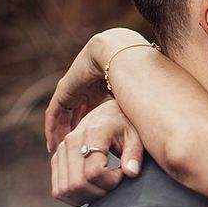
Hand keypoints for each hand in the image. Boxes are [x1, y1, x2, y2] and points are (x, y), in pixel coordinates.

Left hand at [45, 28, 148, 151]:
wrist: (119, 54)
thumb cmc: (133, 74)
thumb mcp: (132, 98)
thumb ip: (138, 110)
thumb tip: (155, 127)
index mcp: (100, 88)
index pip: (90, 110)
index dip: (89, 126)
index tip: (90, 143)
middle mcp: (85, 89)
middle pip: (75, 114)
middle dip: (74, 132)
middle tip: (74, 152)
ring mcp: (73, 89)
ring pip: (63, 116)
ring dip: (61, 133)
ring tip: (60, 152)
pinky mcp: (64, 91)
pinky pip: (54, 114)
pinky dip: (52, 129)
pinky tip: (53, 144)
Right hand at [50, 100, 143, 205]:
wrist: (107, 114)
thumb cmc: (124, 126)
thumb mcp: (135, 136)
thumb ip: (134, 154)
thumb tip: (131, 173)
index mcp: (92, 134)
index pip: (94, 172)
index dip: (111, 181)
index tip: (122, 175)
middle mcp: (71, 142)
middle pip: (78, 184)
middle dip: (99, 192)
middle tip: (113, 184)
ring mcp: (61, 151)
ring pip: (65, 190)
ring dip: (86, 197)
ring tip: (103, 186)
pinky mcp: (57, 160)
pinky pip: (58, 189)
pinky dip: (74, 197)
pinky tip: (91, 190)